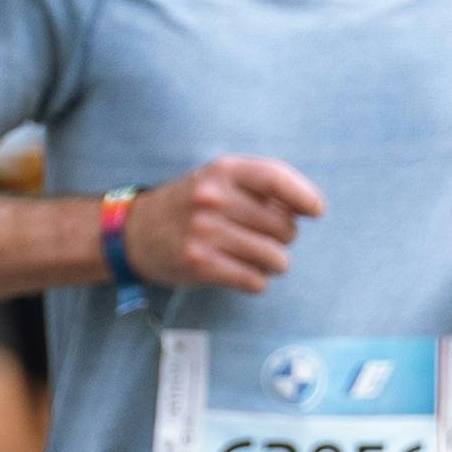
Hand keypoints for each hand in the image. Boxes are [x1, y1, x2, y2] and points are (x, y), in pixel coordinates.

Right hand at [128, 157, 323, 294]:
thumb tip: (309, 206)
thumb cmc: (191, 204)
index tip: (316, 211)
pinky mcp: (200, 265)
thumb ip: (260, 186)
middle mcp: (213, 199)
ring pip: (275, 258)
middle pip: (283, 226)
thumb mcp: (219, 179)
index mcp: (223, 171)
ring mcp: (205, 233)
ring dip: (274, 262)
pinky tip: (241, 271)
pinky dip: (256, 280)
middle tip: (266, 236)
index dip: (304, 196)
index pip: (276, 179)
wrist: (136, 232)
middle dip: (284, 236)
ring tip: (257, 257)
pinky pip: (255, 280)